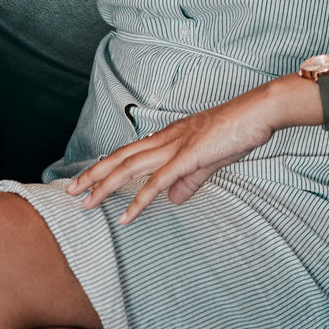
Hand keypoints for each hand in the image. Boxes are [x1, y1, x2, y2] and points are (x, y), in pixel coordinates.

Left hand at [63, 88, 280, 224]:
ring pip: (129, 168)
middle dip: (93, 175)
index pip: (130, 151)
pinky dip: (138, 201)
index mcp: (170, 137)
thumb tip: (173, 199)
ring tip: (86, 204)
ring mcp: (175, 147)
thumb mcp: (211, 160)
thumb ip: (190, 179)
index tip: (88, 177)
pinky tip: (125, 216)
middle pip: (120, 158)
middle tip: (70, 191)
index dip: (107, 164)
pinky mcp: (187, 157)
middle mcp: (166, 139)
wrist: (259, 112)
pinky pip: (156, 183)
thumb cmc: (238, 130)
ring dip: (104, 187)